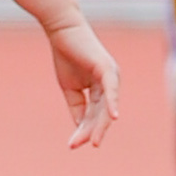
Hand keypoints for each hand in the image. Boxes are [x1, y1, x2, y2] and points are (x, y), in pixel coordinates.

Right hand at [44, 8, 119, 149]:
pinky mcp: (107, 69)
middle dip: (91, 131)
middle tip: (79, 146)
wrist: (62, 30)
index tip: (72, 145)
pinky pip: (111, 91)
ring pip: (106, 108)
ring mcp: (111, 76)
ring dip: (99, 125)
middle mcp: (111, 83)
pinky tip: (113, 118)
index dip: (84, 130)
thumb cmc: (66, 54)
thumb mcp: (70, 88)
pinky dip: (112, 104)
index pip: (95, 115)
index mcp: (103, 88)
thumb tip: (80, 127)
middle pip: (102, 115)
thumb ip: (77, 106)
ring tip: (93, 142)